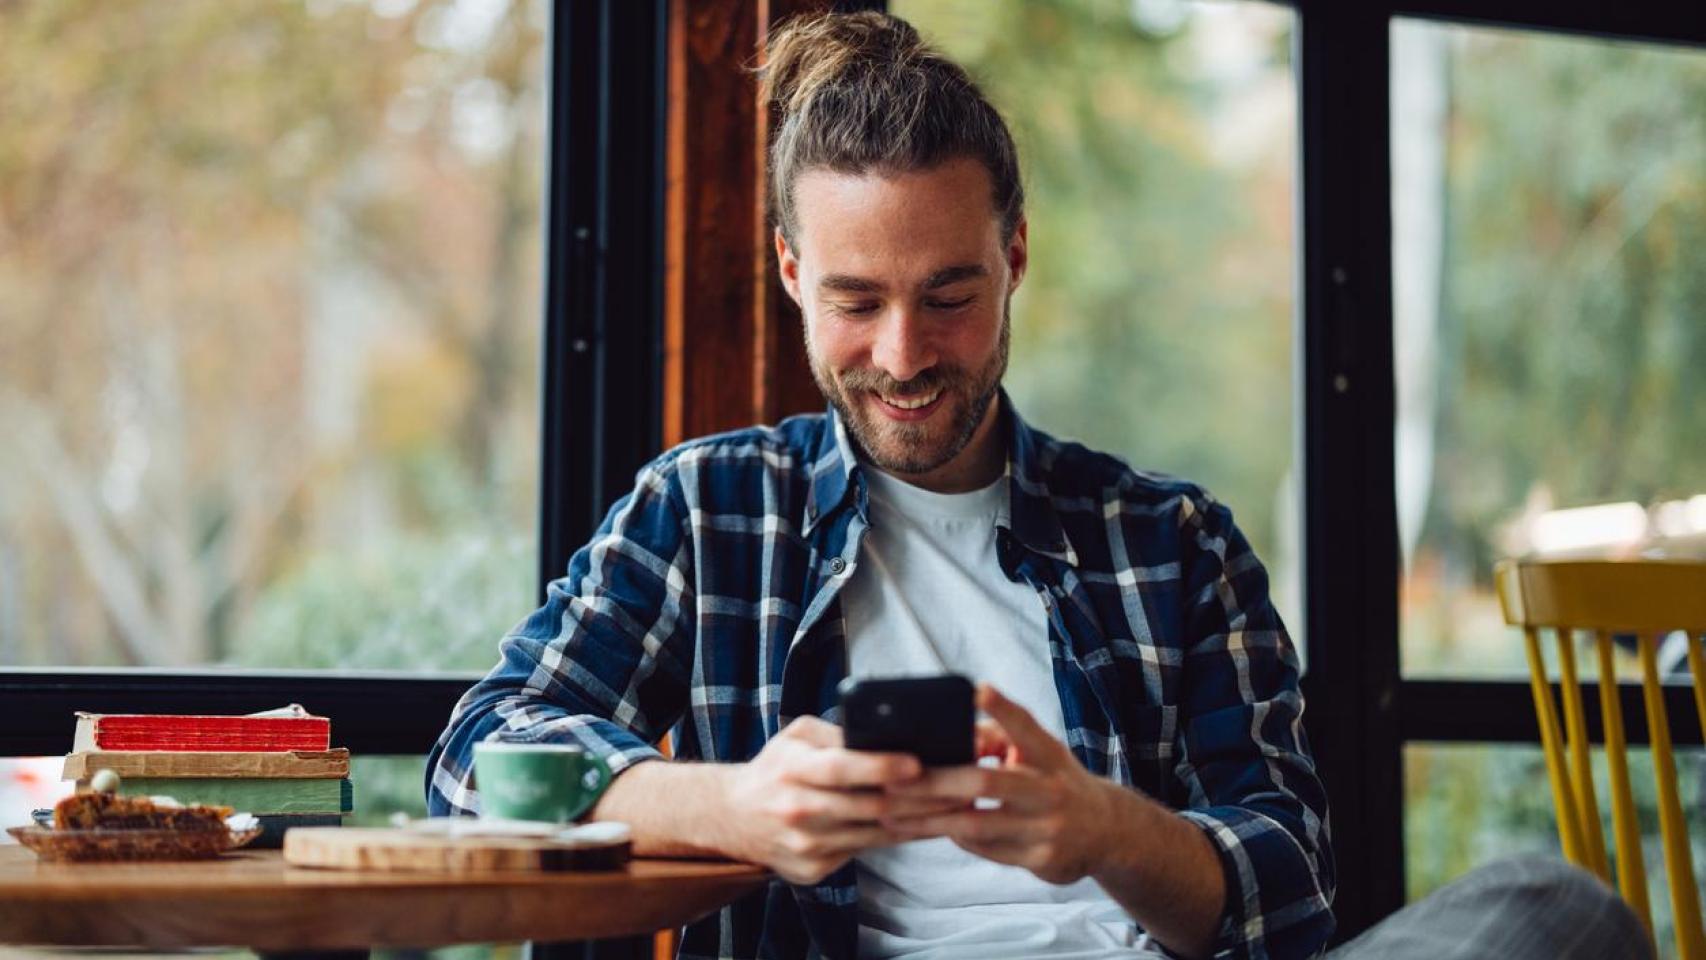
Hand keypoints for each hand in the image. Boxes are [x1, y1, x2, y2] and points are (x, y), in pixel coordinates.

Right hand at [715, 715, 958, 883]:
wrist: (732, 816)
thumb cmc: (776, 768)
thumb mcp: (797, 737)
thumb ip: (837, 734)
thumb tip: (888, 730)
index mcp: (793, 769)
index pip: (840, 768)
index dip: (880, 766)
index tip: (918, 763)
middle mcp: (798, 810)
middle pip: (869, 806)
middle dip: (924, 796)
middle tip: (963, 785)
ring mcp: (806, 845)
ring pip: (877, 834)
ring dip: (923, 821)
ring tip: (960, 804)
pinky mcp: (812, 869)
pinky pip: (867, 852)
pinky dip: (901, 838)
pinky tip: (929, 825)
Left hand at [882, 684, 1138, 884]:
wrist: (1106, 831)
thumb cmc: (1055, 780)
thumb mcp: (1040, 753)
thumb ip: (1000, 738)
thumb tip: (953, 734)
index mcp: (1050, 754)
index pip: (1025, 726)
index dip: (1002, 709)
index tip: (977, 690)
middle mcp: (1051, 789)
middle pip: (987, 781)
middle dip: (937, 781)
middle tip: (895, 778)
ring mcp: (1047, 827)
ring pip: (977, 824)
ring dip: (930, 818)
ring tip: (890, 811)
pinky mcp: (1040, 859)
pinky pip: (985, 849)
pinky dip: (954, 836)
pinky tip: (925, 827)